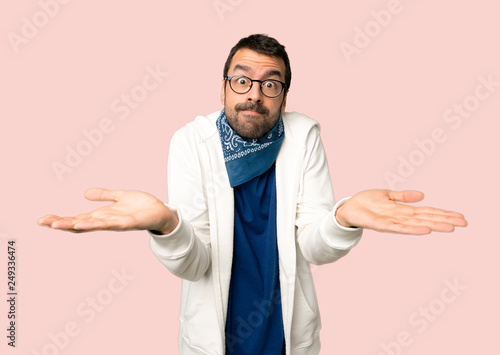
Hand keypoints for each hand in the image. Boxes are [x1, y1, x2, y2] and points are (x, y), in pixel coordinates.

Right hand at [38, 188, 177, 233]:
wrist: (161, 212)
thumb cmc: (142, 206)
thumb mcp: (120, 197)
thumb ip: (104, 195)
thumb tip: (85, 193)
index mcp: (102, 215)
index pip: (77, 218)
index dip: (60, 219)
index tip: (43, 219)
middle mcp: (106, 221)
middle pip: (79, 224)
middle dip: (61, 223)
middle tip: (42, 222)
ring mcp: (115, 223)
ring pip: (91, 226)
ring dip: (74, 225)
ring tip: (57, 225)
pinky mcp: (127, 223)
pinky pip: (110, 224)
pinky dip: (97, 224)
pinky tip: (84, 223)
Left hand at [335, 190, 466, 234]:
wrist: (347, 208)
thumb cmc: (366, 202)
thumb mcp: (387, 195)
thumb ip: (403, 196)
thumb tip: (422, 195)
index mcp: (403, 211)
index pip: (427, 212)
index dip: (443, 213)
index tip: (460, 216)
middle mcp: (400, 218)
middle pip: (427, 218)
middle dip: (445, 220)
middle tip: (464, 223)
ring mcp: (392, 222)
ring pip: (417, 224)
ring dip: (433, 225)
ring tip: (450, 227)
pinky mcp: (381, 224)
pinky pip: (399, 227)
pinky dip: (412, 229)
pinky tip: (425, 230)